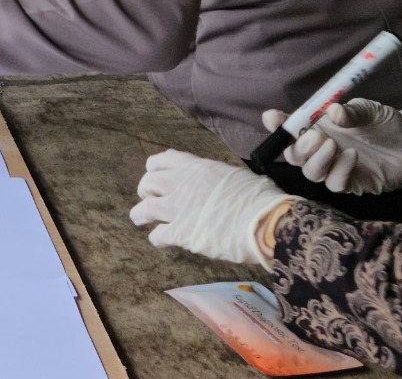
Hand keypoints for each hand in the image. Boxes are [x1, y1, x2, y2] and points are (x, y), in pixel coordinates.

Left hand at [129, 150, 289, 267]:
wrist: (262, 221)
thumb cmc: (259, 198)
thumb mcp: (237, 176)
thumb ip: (218, 179)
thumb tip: (221, 185)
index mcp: (197, 168)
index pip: (165, 160)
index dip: (155, 167)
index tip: (154, 173)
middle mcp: (182, 184)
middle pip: (148, 182)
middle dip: (146, 189)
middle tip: (149, 197)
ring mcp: (178, 208)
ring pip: (144, 208)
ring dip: (140, 214)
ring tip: (139, 218)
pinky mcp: (180, 233)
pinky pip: (158, 235)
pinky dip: (157, 238)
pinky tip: (162, 240)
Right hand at [262, 100, 401, 195]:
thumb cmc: (388, 123)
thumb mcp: (370, 110)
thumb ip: (352, 112)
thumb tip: (333, 112)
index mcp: (319, 127)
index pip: (291, 128)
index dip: (277, 124)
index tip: (272, 117)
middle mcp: (322, 148)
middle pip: (294, 155)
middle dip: (298, 148)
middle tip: (316, 137)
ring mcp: (334, 167)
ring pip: (310, 172)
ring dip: (318, 160)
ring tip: (335, 146)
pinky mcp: (349, 184)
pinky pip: (333, 184)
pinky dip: (339, 171)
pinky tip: (353, 157)